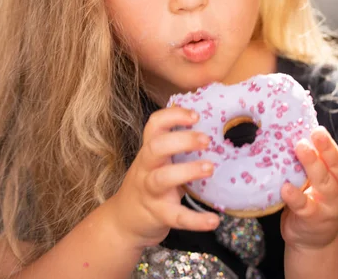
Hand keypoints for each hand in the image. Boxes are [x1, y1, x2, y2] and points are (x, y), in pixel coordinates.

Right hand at [107, 106, 219, 248]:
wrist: (123, 221)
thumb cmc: (148, 184)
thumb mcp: (156, 162)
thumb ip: (176, 149)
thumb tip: (213, 129)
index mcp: (149, 151)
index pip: (155, 125)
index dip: (173, 115)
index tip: (195, 115)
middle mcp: (146, 167)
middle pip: (156, 147)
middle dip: (182, 140)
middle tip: (207, 140)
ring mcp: (150, 191)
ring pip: (163, 178)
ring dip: (188, 171)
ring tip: (210, 168)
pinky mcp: (158, 215)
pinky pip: (176, 217)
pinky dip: (196, 220)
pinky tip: (214, 220)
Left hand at [280, 118, 337, 249]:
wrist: (313, 236)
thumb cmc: (316, 192)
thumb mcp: (324, 171)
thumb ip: (319, 151)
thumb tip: (304, 121)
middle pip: (337, 163)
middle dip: (328, 147)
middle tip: (317, 131)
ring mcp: (329, 203)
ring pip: (323, 182)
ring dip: (311, 164)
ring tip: (300, 147)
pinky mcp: (313, 218)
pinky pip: (304, 206)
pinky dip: (295, 196)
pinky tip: (286, 187)